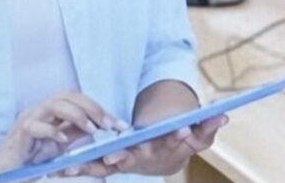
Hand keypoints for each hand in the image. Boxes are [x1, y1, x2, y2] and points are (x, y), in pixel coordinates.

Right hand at [0, 91, 124, 179]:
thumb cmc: (27, 161)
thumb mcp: (57, 148)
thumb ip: (73, 136)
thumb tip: (97, 129)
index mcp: (49, 111)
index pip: (76, 98)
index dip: (99, 107)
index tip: (119, 124)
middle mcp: (39, 110)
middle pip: (68, 94)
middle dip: (92, 107)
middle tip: (109, 124)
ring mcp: (28, 119)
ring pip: (54, 104)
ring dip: (76, 114)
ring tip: (92, 129)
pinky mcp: (19, 134)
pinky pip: (36, 125)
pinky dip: (52, 130)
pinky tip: (63, 141)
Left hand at [58, 114, 226, 177]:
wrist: (158, 160)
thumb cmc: (176, 143)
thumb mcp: (195, 135)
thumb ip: (207, 127)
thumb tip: (223, 115)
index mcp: (166, 149)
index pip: (176, 142)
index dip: (180, 137)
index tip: (182, 130)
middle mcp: (146, 159)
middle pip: (138, 158)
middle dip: (126, 156)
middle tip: (114, 156)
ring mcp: (126, 162)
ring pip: (109, 165)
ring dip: (92, 166)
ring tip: (77, 164)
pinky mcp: (109, 163)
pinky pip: (92, 167)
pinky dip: (78, 168)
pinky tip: (60, 169)